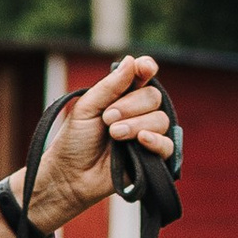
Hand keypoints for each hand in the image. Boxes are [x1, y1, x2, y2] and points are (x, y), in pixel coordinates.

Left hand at [25, 57, 174, 231]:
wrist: (70, 176)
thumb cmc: (74, 141)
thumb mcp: (86, 108)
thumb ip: (110, 86)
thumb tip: (132, 61)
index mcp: (121, 96)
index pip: (143, 75)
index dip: (147, 69)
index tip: (145, 68)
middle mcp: (137, 112)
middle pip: (153, 97)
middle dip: (131, 106)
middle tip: (107, 119)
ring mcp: (146, 134)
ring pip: (161, 120)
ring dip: (136, 125)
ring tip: (114, 135)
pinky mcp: (152, 158)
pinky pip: (167, 145)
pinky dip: (156, 140)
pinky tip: (141, 141)